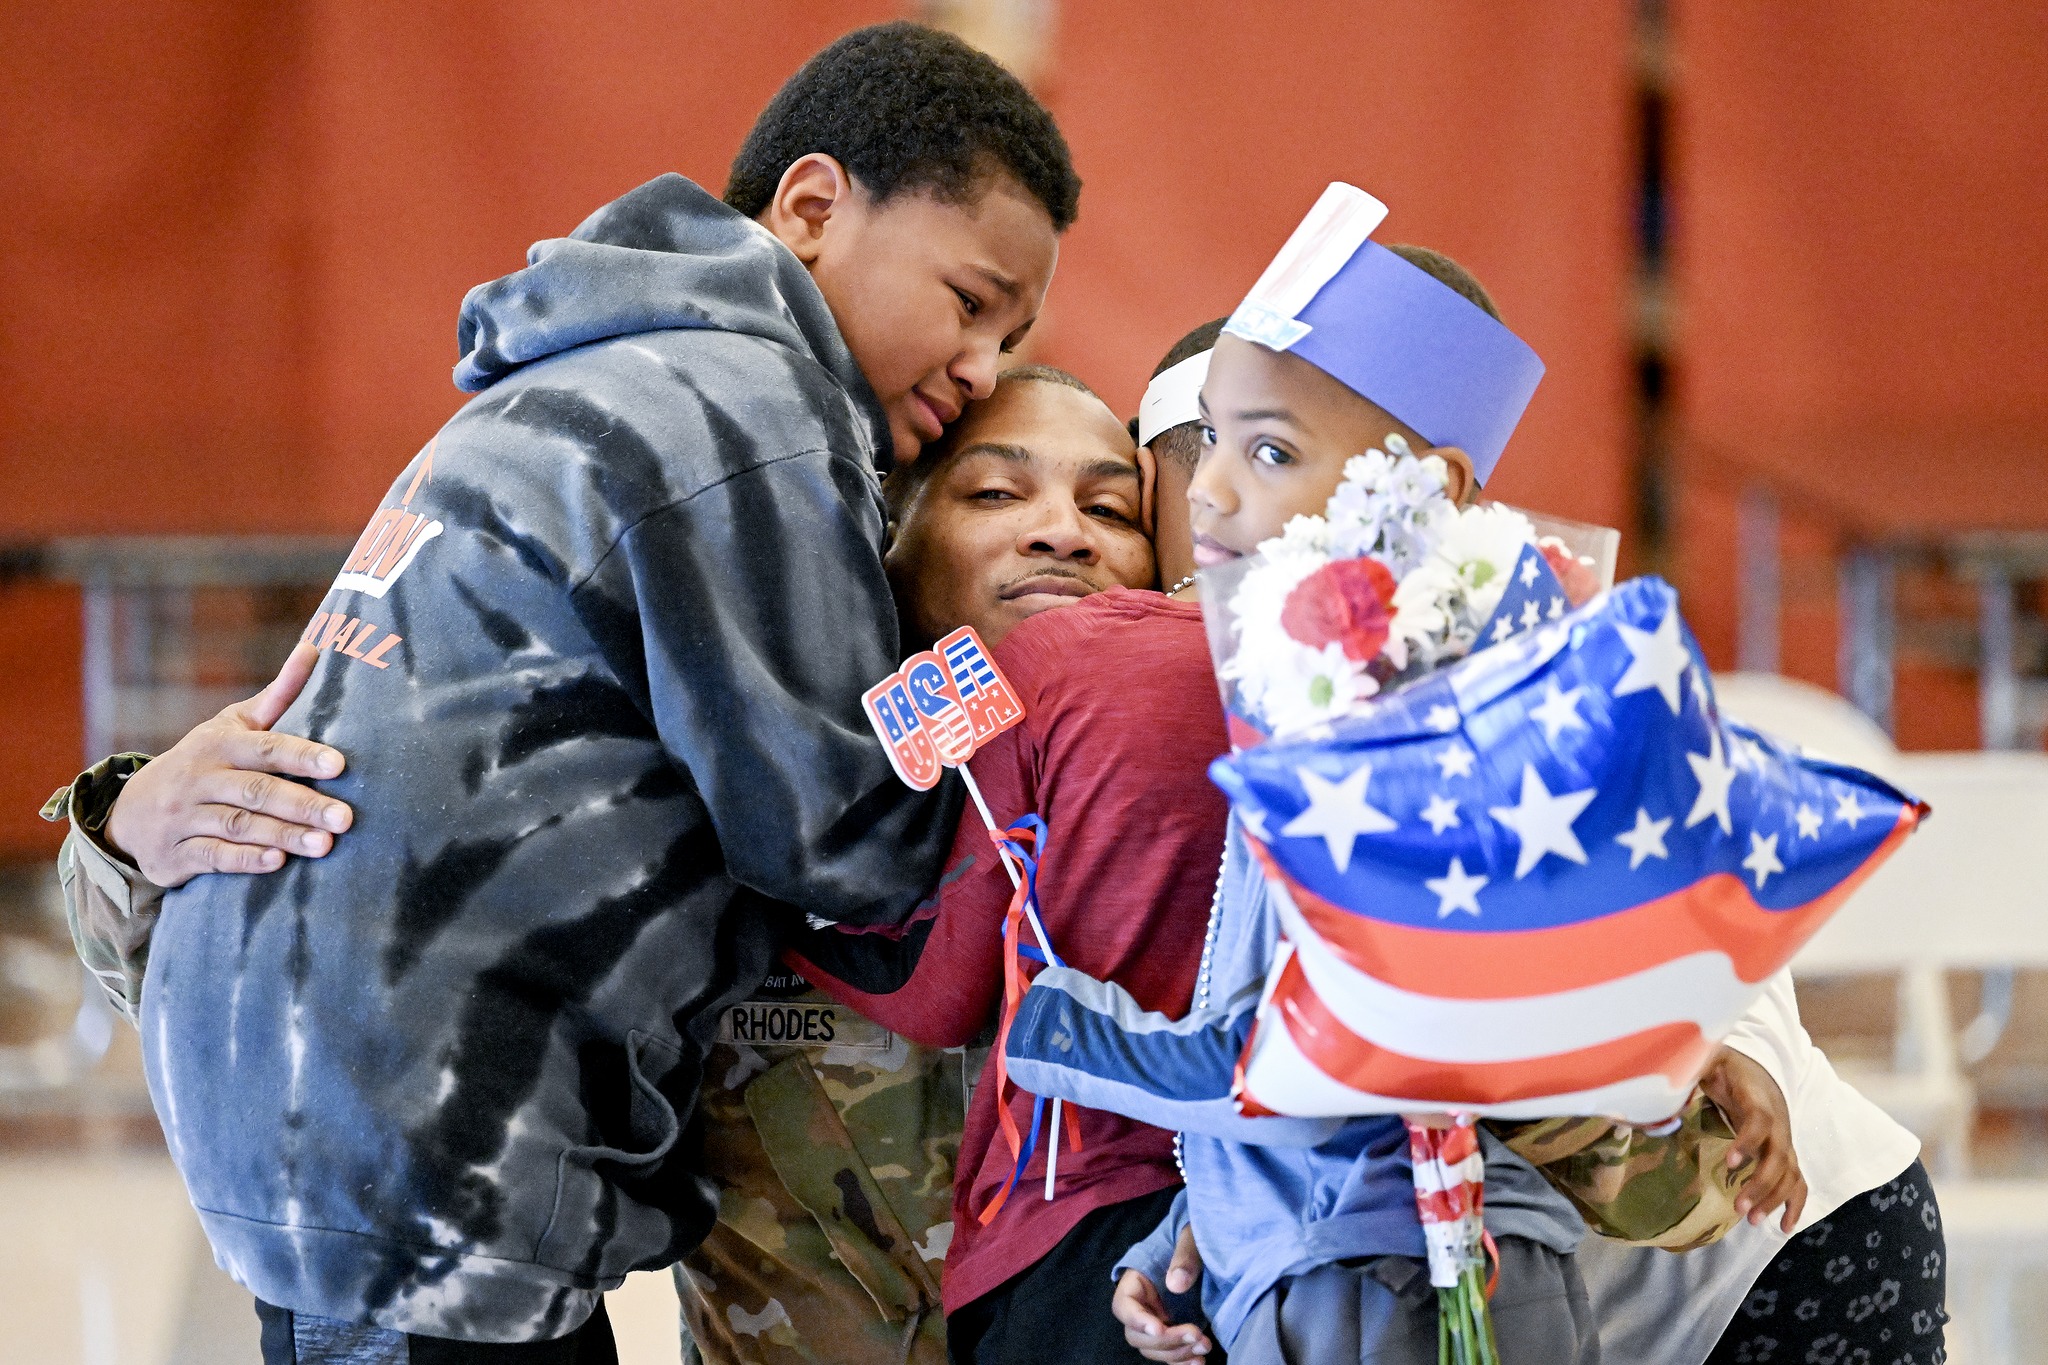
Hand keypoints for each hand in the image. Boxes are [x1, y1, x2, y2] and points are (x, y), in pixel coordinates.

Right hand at [104, 643, 353, 886]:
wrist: (131, 812)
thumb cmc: (204, 761)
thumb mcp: (232, 726)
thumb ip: (277, 696)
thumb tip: (314, 647)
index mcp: (218, 744)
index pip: (265, 748)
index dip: (301, 756)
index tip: (340, 765)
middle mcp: (198, 779)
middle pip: (256, 791)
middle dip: (303, 804)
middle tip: (345, 818)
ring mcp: (183, 818)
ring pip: (238, 826)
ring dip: (283, 835)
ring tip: (325, 845)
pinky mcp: (175, 855)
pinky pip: (213, 858)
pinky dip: (245, 860)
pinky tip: (278, 863)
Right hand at [1111, 1226, 1210, 1361]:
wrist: (1210, 1250)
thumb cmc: (1194, 1239)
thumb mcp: (1191, 1239)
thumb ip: (1184, 1257)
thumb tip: (1176, 1283)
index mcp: (1136, 1281)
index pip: (1123, 1305)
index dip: (1137, 1320)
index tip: (1159, 1327)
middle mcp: (1141, 1306)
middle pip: (1136, 1335)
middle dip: (1166, 1340)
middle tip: (1195, 1334)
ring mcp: (1155, 1322)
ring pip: (1152, 1348)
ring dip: (1177, 1353)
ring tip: (1204, 1346)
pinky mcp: (1171, 1333)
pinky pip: (1169, 1355)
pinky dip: (1182, 1362)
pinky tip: (1199, 1361)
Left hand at [1699, 1045, 1806, 1231]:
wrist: (1759, 1070)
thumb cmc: (1729, 1068)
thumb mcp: (1711, 1059)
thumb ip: (1694, 1064)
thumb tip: (1668, 1077)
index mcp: (1758, 1099)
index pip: (1760, 1121)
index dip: (1748, 1141)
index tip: (1729, 1163)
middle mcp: (1778, 1123)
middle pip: (1778, 1156)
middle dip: (1761, 1184)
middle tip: (1738, 1207)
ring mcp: (1784, 1141)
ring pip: (1789, 1173)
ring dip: (1774, 1199)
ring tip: (1750, 1220)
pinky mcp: (1785, 1154)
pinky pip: (1797, 1181)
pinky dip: (1794, 1204)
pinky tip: (1783, 1226)